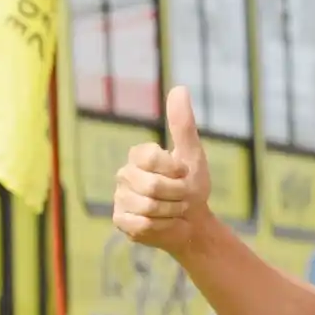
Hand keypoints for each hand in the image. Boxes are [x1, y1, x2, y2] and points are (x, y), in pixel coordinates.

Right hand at [112, 86, 212, 257]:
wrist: (193, 221)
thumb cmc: (193, 184)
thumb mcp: (192, 154)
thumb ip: (183, 124)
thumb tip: (179, 88)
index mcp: (139, 155)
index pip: (150, 157)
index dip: (174, 169)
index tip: (183, 173)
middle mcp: (125, 174)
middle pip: (151, 186)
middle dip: (178, 194)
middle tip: (183, 196)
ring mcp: (120, 198)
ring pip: (148, 207)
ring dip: (172, 211)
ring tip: (174, 209)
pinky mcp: (121, 221)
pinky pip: (142, 224)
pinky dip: (162, 226)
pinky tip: (164, 223)